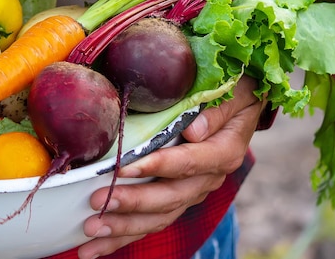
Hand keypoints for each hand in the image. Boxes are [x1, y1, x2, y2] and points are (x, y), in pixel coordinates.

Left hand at [77, 75, 264, 258]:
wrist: (243, 106)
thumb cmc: (235, 92)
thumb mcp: (234, 91)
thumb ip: (216, 110)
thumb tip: (193, 130)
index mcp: (222, 152)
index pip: (187, 163)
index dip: (156, 167)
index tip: (124, 170)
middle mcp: (208, 178)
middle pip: (169, 198)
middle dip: (132, 203)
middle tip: (98, 202)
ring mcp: (193, 191)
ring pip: (159, 217)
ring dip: (124, 226)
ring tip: (91, 232)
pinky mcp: (179, 198)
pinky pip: (152, 221)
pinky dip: (124, 234)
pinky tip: (96, 246)